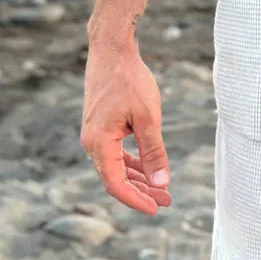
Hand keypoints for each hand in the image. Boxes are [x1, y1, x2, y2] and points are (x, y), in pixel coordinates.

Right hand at [81, 40, 172, 215]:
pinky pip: (116, 153)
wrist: (112, 51)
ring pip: (116, 166)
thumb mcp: (148, 118)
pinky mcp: (101, 126)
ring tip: (162, 188)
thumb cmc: (130, 81)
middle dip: (142, 191)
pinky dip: (133, 162)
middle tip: (167, 201)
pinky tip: (149, 168)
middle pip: (116, 178)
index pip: (116, 184)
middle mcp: (92, 142)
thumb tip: (161, 182)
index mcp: (99, 143)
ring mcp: (95, 134)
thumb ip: (154, 151)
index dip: (136, 199)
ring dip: (139, 178)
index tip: (156, 208)